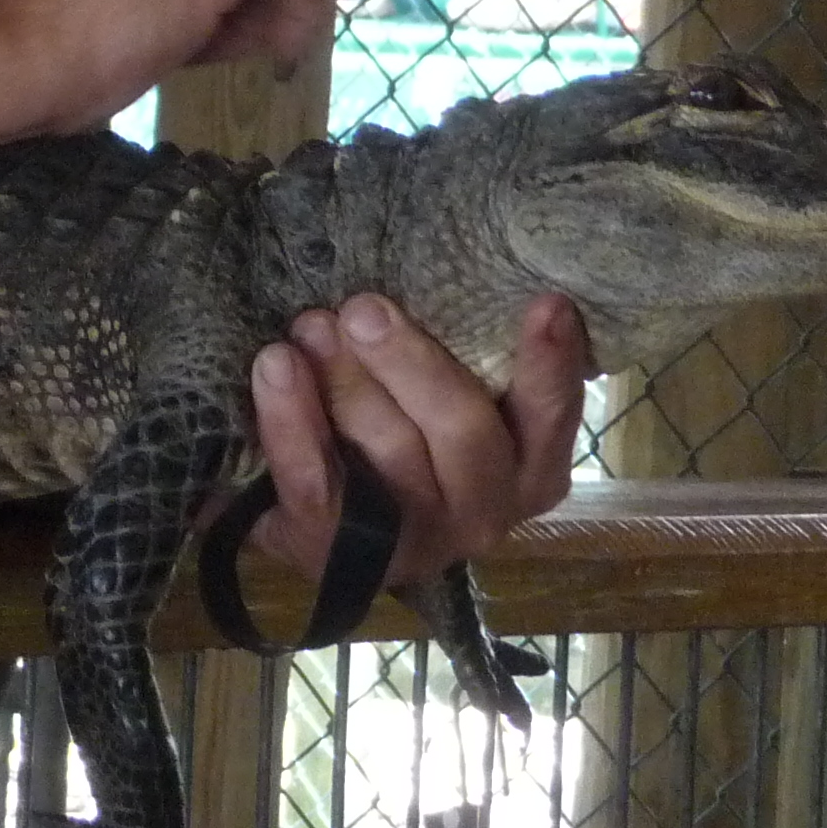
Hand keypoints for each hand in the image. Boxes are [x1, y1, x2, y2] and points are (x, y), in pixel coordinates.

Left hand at [244, 292, 591, 588]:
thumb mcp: (438, 392)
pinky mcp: (339, 553)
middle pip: (464, 429)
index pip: (551, 417)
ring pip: (389, 450)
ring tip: (311, 325)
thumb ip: (457, 352)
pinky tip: (274, 366)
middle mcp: (485, 510)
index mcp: (526, 467)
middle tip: (363, 308)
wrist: (313, 518)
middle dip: (412, 361)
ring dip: (346, 379)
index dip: (551, 365)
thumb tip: (445, 274)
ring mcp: (416, 541)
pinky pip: (317, 481)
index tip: (547, 303)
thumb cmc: (396, 427)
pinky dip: (292, 420)